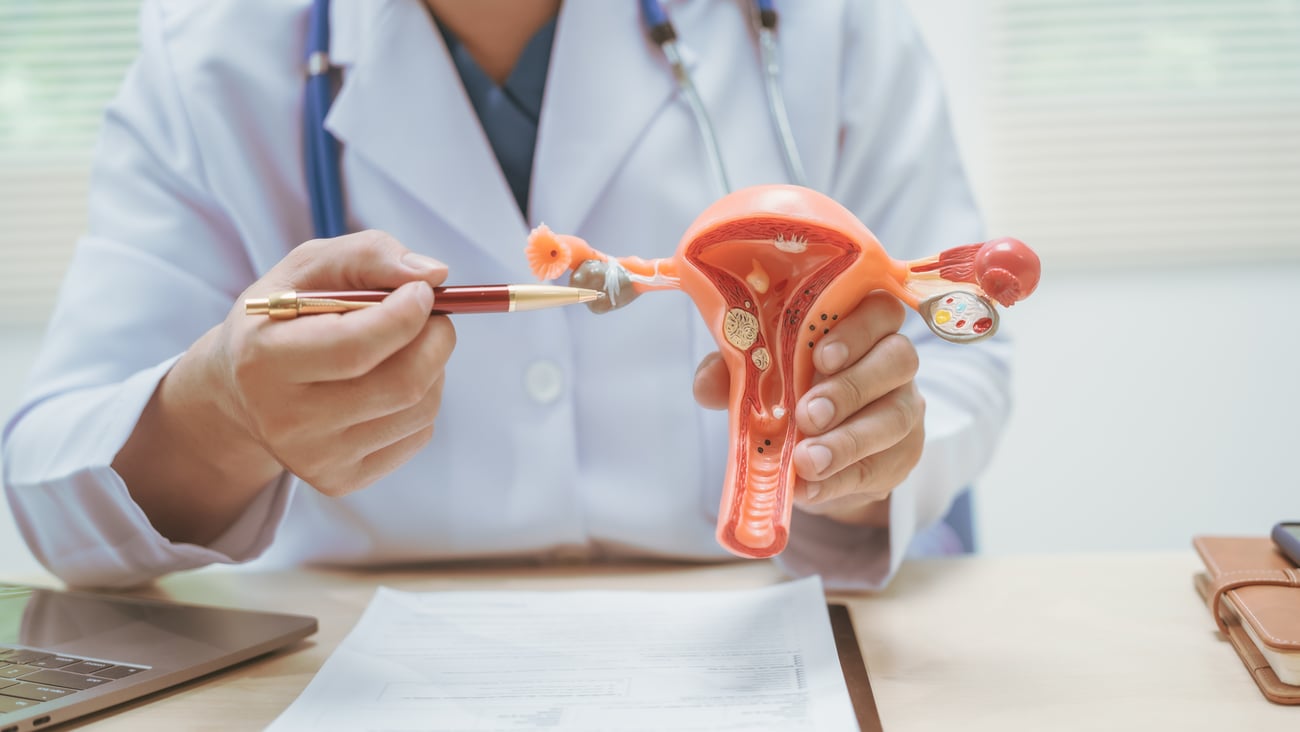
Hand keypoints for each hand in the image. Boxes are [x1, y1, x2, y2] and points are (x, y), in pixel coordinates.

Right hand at [114, 230, 454, 543]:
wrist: (241, 393)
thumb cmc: (283, 317)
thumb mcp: (307, 268)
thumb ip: (367, 255)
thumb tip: (435, 275)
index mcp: (264, 360)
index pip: (356, 347)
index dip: (406, 316)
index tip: (423, 292)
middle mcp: (287, 420)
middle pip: (402, 384)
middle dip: (436, 338)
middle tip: (434, 316)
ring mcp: (316, 459)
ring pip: (420, 408)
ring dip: (433, 367)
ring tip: (404, 348)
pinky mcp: (341, 480)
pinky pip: (417, 434)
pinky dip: (422, 400)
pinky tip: (389, 383)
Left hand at [693, 291, 924, 526]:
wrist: (814, 451)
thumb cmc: (788, 390)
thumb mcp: (756, 375)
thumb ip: (733, 371)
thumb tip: (706, 384)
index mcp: (860, 324)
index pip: (880, 309)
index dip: (858, 329)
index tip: (821, 357)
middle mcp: (892, 359)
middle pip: (899, 358)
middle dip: (850, 388)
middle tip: (808, 415)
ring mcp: (905, 406)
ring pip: (897, 416)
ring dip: (849, 441)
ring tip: (807, 461)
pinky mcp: (903, 454)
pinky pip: (885, 466)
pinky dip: (843, 479)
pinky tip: (812, 488)